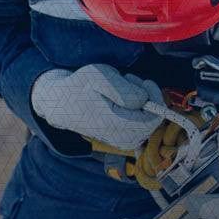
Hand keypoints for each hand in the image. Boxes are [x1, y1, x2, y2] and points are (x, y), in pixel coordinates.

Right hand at [30, 64, 165, 150]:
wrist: (62, 103)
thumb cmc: (80, 86)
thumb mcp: (99, 77)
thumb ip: (125, 90)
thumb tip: (144, 101)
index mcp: (117, 125)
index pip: (154, 119)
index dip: (155, 98)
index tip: (144, 82)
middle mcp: (123, 139)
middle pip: (154, 121)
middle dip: (148, 98)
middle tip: (131, 81)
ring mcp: (124, 142)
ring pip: (149, 122)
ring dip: (142, 102)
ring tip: (123, 88)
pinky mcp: (124, 140)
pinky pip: (142, 125)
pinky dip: (138, 110)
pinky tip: (123, 100)